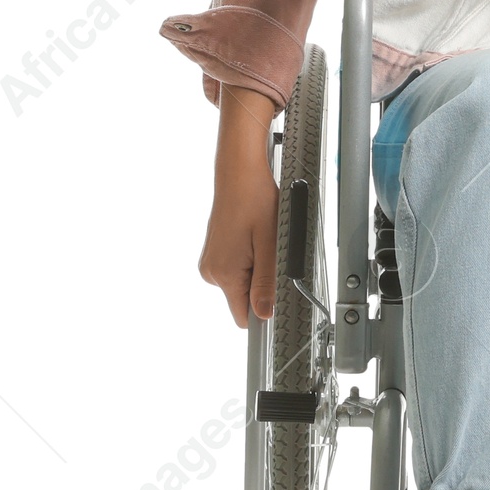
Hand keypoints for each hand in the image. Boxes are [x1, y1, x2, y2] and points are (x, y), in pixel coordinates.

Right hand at [199, 85, 279, 328]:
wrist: (240, 173)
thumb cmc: (255, 201)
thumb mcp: (270, 246)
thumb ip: (266, 284)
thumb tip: (265, 314)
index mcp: (224, 274)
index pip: (243, 316)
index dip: (263, 311)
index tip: (277, 297)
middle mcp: (212, 271)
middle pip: (244, 299)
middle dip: (263, 284)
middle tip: (273, 254)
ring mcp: (212, 261)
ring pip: (242, 283)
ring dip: (257, 269)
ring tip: (263, 241)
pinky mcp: (215, 252)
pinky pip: (237, 269)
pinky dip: (250, 259)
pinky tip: (255, 238)